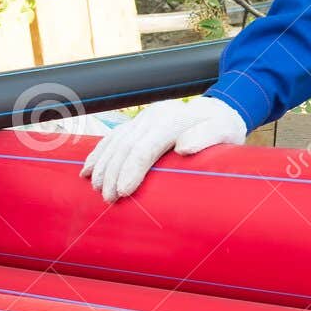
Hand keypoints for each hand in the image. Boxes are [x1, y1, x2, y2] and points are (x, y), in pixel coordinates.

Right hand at [80, 97, 246, 202]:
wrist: (219, 110)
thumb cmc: (223, 129)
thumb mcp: (223, 132)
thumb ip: (206, 137)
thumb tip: (183, 148)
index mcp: (172, 120)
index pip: (145, 147)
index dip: (131, 170)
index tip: (123, 192)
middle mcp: (154, 117)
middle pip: (126, 146)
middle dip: (113, 173)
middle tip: (108, 199)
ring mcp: (144, 119)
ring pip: (116, 142)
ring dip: (103, 166)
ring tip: (96, 189)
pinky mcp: (138, 123)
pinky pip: (113, 138)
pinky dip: (99, 153)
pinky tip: (88, 169)